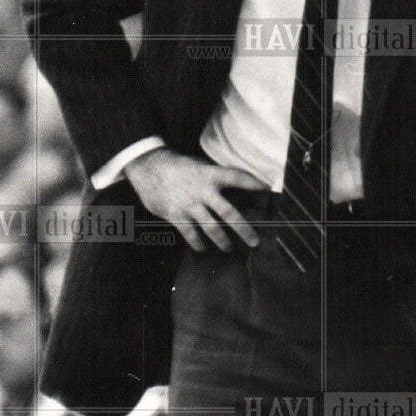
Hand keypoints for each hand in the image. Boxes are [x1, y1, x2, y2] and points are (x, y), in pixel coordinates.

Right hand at [124, 148, 264, 252]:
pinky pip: (191, 234)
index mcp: (210, 174)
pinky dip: (198, 243)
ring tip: (229, 249)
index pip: (236, 177)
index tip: (268, 189)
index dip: (252, 182)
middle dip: (244, 229)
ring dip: (222, 241)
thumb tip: (232, 191)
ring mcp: (189, 204)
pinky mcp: (175, 214)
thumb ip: (212, 178)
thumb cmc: (177, 166)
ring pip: (211, 228)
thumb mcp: (198, 166)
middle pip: (228, 213)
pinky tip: (202, 248)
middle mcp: (202, 190)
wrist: (148, 166)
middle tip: (255, 242)